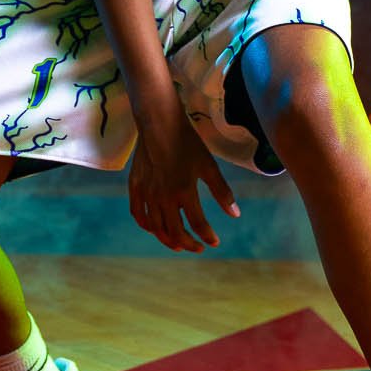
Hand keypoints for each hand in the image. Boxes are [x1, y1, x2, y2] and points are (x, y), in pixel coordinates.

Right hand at [129, 101, 241, 251]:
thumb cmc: (187, 142)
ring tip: (178, 244)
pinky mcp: (135, 186)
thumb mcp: (209, 166)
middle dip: (188, 243)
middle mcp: (163, 197)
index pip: (197, 224)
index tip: (214, 242)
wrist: (159, 123)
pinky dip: (146, 225)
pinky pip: (138, 213)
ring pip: (155, 227)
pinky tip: (154, 228)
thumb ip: (222, 191)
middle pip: (175, 231)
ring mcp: (147, 193)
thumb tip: (235, 214)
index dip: (207, 236)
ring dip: (168, 239)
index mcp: (184, 191)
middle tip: (197, 247)